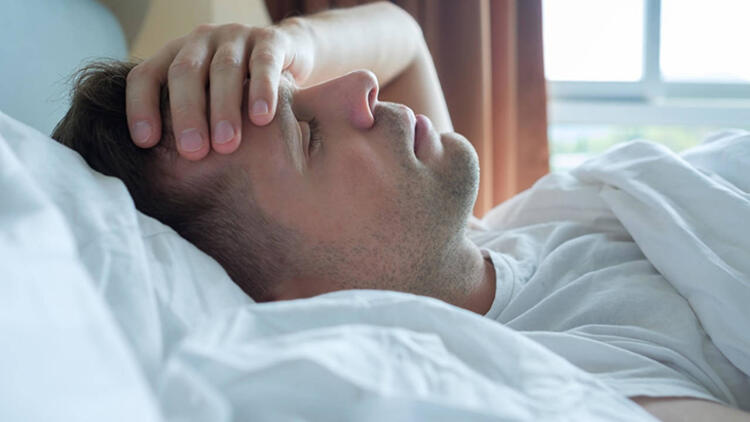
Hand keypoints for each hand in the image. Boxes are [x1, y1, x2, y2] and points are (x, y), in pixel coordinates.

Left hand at [126, 20, 313, 159]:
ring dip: (224, 108)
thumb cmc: (238, 94)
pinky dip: (262, 91)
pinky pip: (265, 63)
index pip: (145, 76)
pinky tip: (262, 119)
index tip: (146, 143)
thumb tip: (158, 177)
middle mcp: (200, 43)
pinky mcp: (271, 40)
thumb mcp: (205, 104)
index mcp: (174, 57)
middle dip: (186, 113)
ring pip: (224, 68)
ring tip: (227, 145)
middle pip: (184, 72)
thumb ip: (184, 126)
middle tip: (193, 152)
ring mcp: (235, 38)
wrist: (287, 57)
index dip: (140, 107)